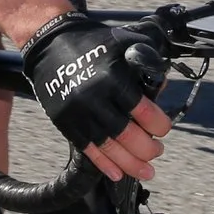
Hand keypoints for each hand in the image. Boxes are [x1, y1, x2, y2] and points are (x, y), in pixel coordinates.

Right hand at [20, 12, 172, 182]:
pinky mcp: (65, 122)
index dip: (160, 126)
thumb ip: (146, 64)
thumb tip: (161, 89)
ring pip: (110, 148)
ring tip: (146, 171)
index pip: (144, 113)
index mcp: (114, 78)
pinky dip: (104, 164)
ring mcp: (79, 113)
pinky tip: (117, 173)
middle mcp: (96, 98)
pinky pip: (88, 149)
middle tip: (157, 150)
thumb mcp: (124, 43)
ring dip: (131, 164)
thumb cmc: (90, 41)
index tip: (164, 129)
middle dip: (148, 149)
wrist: (49, 40)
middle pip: (128, 136)